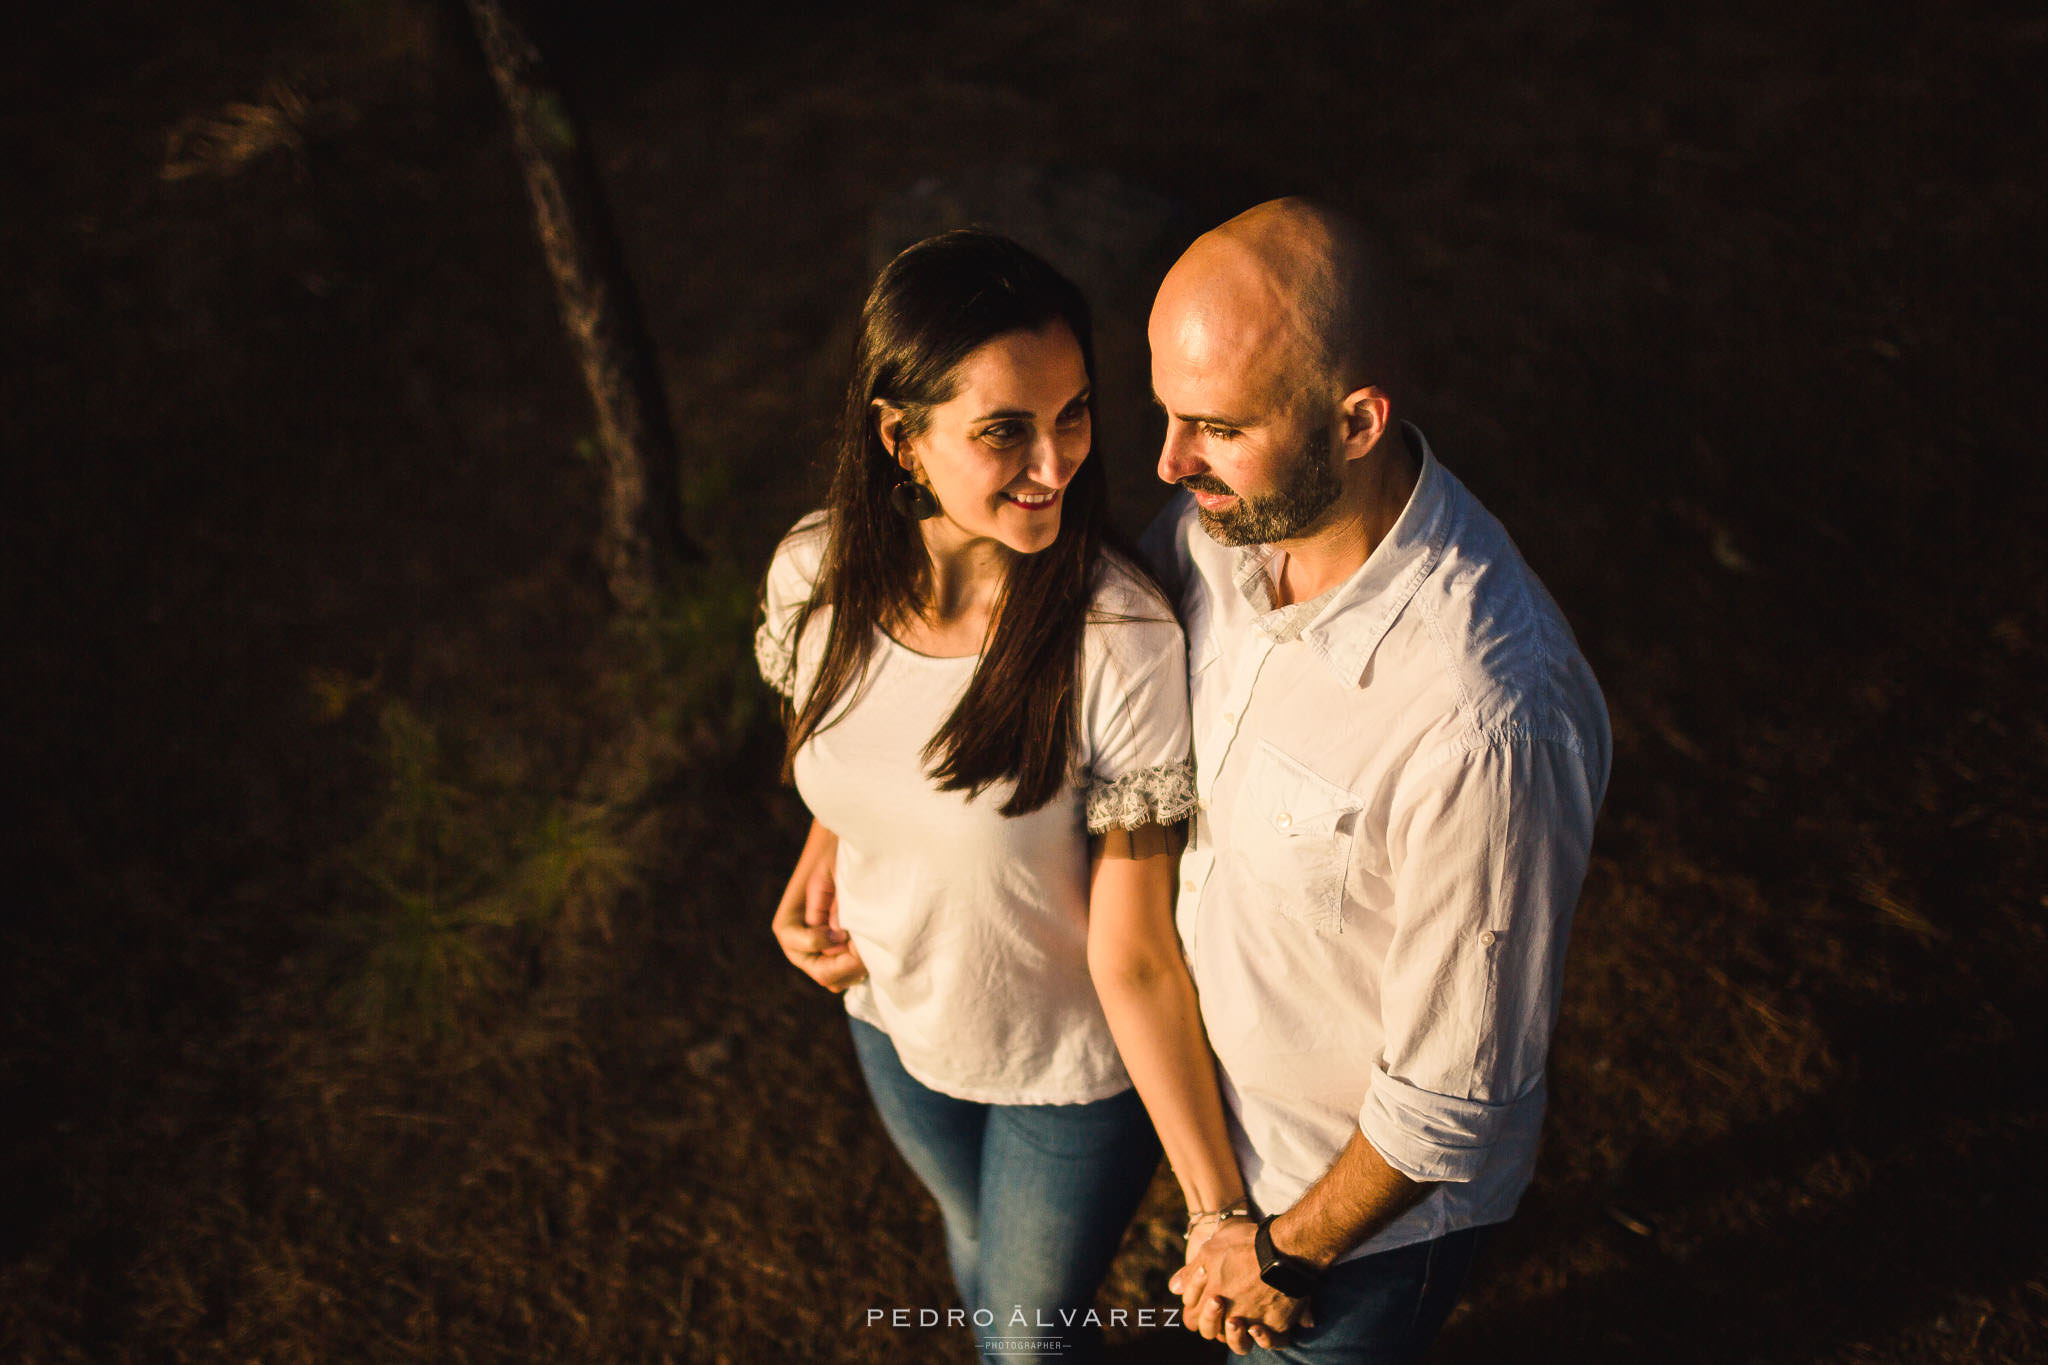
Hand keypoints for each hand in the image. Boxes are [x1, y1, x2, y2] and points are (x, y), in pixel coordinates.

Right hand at [771, 845, 866, 992]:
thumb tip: (839, 933)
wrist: (836, 857)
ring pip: (835, 981)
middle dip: (848, 964)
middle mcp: (798, 948)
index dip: (829, 942)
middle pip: (823, 973)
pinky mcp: (832, 959)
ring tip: (871, 948)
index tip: (848, 930)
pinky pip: (844, 977)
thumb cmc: (831, 860)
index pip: (808, 946)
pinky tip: (872, 951)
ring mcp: (815, 957)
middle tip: (867, 947)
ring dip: (856, 969)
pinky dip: (858, 969)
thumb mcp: (832, 872)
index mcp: (788, 926)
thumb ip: (834, 902)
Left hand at [1168, 1219, 1311, 1354]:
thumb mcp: (1210, 1250)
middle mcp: (1229, 1317)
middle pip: (1212, 1333)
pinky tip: (1264, 1327)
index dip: (1197, 1310)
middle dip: (1211, 1321)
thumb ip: (1190, 1273)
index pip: (1192, 1319)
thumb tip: (1174, 1288)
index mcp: (1209, 1300)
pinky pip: (1273, 1341)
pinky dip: (1267, 1337)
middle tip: (1220, 1303)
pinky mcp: (1277, 1325)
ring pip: (1239, 1343)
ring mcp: (1253, 1324)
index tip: (1207, 1298)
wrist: (1282, 1247)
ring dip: (1236, 1335)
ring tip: (1239, 1321)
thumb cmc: (1244, 1243)